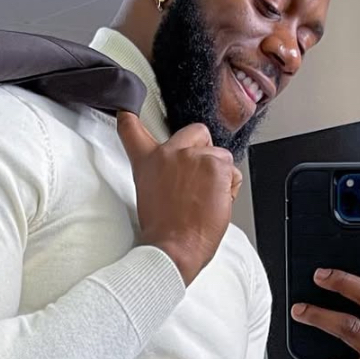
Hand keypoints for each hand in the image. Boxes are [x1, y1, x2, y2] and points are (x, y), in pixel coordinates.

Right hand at [116, 110, 242, 285]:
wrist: (173, 248)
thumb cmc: (164, 230)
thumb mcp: (150, 195)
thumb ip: (162, 174)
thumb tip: (181, 174)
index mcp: (148, 161)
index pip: (132, 130)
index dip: (129, 118)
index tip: (126, 111)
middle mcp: (169, 152)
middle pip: (197, 131)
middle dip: (204, 149)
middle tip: (200, 178)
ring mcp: (193, 156)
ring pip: (220, 156)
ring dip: (219, 176)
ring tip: (205, 200)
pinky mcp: (215, 165)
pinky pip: (233, 173)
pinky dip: (230, 189)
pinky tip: (216, 204)